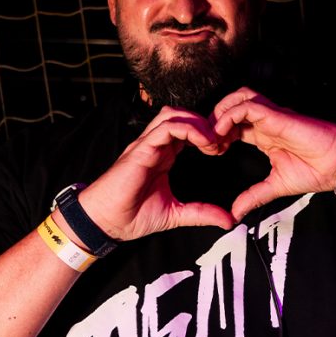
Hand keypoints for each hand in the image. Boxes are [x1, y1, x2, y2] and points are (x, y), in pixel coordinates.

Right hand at [77, 106, 236, 240]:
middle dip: (207, 124)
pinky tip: (203, 142)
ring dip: (198, 123)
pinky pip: (166, 128)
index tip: (223, 149)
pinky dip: (188, 129)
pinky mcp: (141, 149)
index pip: (188, 129)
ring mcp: (147, 144)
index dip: (209, 134)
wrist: (107, 222)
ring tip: (213, 142)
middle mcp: (156, 145)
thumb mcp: (176, 213)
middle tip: (221, 144)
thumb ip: (202, 213)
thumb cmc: (132, 215)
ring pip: (175, 115)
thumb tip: (228, 220)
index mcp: (164, 155)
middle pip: (183, 115)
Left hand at [211, 87, 335, 220]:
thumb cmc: (316, 172)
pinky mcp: (278, 116)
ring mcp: (272, 116)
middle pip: (232, 105)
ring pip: (239, 97)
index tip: (210, 152)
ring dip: (221, 112)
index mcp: (264, 135)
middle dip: (214, 119)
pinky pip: (249, 106)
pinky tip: (222, 132)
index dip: (217, 134)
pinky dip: (231, 115)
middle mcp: (266, 122)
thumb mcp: (276, 187)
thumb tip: (234, 214)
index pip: (233, 124)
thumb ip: (254, 196)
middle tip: (207, 141)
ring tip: (213, 134)